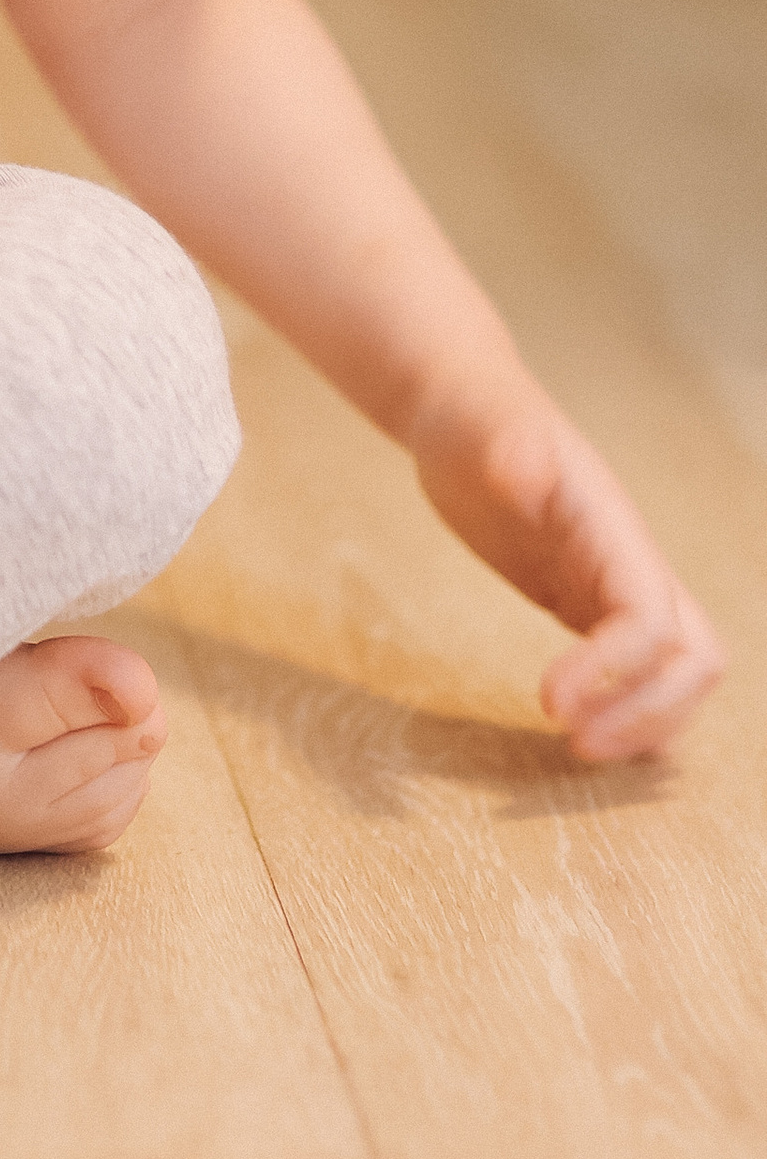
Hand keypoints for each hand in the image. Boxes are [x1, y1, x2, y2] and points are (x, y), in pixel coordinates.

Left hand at [411, 375, 722, 761]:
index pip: (651, 619)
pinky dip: (628, 708)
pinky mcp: (587, 599)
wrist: (466, 410)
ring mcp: (614, 583)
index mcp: (613, 529)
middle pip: (692, 658)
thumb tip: (523, 468)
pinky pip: (638, 667)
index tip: (548, 699)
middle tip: (573, 742)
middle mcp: (629, 562)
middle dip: (648, 711)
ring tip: (577, 747)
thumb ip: (508, 451)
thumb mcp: (482, 431)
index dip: (614, 670)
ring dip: (645, 720)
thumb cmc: (474, 419)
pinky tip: (583, 730)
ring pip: (678, 671)